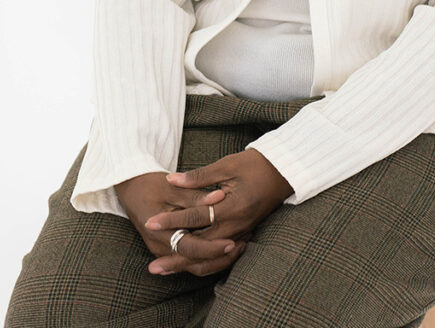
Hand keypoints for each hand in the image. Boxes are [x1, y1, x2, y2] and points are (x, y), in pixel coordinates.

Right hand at [114, 171, 246, 277]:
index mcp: (160, 233)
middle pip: (194, 263)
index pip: (191, 248)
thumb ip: (196, 195)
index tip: (232, 241)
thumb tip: (219, 196)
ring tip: (240, 245)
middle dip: (219, 257)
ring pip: (194, 264)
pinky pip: (190, 257)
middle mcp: (161, 247)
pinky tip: (225, 245)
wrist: (130, 187)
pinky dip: (208, 254)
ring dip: (216, 258)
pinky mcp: (168, 246)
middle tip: (242, 245)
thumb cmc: (150, 184)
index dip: (212, 247)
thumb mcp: (172, 187)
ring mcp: (163, 249)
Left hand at [143, 150, 293, 275]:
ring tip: (166, 270)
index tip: (151, 223)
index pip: (195, 217)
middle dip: (176, 256)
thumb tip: (172, 180)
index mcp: (231, 206)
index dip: (171, 220)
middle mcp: (236, 225)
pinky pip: (222, 256)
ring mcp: (241, 232)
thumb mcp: (226, 166)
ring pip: (211, 256)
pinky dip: (205, 262)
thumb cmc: (254, 164)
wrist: (283, 171)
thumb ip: (199, 177)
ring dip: (188, 264)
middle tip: (153, 267)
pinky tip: (191, 264)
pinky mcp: (244, 234)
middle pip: (201, 246)